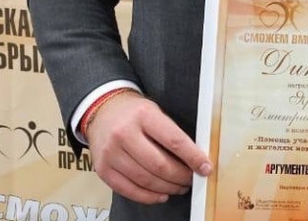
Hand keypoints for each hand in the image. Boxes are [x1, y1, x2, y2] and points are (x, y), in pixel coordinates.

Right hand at [85, 92, 211, 204]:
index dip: (193, 157)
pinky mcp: (102, 169)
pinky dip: (148, 196)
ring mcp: (111, 153)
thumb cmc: (134, 113)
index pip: (174, 140)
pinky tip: (160, 195)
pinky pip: (128, 190)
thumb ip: (172, 133)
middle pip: (159, 165)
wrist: (102, 110)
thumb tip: (195, 159)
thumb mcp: (155, 112)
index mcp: (144, 115)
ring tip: (179, 187)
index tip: (205, 167)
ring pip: (145, 180)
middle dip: (181, 176)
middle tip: (191, 179)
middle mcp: (124, 133)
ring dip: (167, 188)